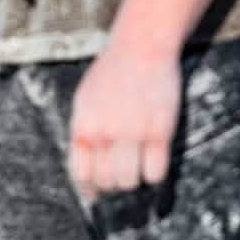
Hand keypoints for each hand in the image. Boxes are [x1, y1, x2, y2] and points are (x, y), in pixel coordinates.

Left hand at [68, 40, 181, 201]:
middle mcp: (104, 130)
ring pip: (130, 181)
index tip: (96, 193)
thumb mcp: (85, 99)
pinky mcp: (160, 131)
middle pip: (107, 181)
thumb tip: (85, 172)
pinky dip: (155, 173)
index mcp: (83, 122)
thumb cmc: (111, 73)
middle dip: (114, 182)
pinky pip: (156, 173)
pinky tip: (154, 157)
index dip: (89, 188)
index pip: (80, 172)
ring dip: (135, 178)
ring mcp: (132, 131)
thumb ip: (84, 132)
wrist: (141, 46)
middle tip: (122, 170)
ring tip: (138, 162)